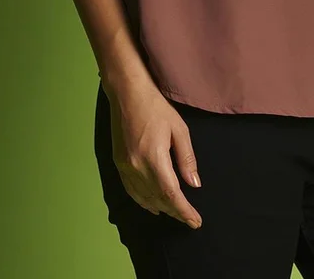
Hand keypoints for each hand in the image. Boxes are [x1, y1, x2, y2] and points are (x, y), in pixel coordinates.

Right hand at [106, 80, 203, 228]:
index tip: (195, 221)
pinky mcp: (118, 163)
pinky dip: (143, 201)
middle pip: (158, 199)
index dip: (183, 211)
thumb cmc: (156, 106)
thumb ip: (186, 159)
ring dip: (161, 208)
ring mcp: (125, 167)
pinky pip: (131, 191)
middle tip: (190, 219)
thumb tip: (194, 184)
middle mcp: (136, 167)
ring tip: (176, 214)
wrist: (127, 93)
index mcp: (153, 158)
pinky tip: (152, 206)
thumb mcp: (179, 129)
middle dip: (175, 212)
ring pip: (144, 198)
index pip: (170, 194)